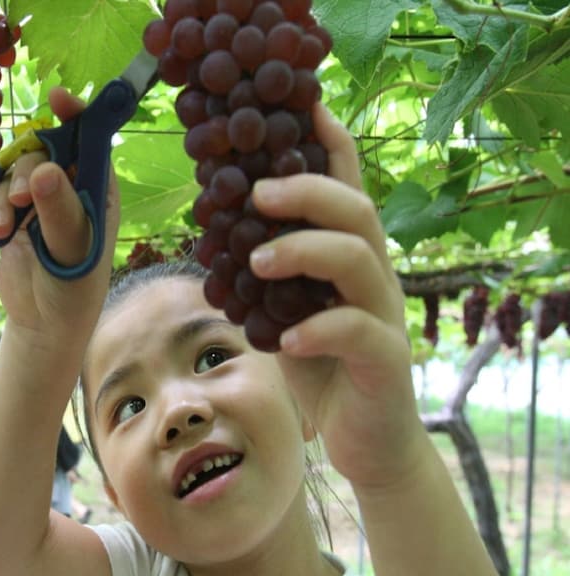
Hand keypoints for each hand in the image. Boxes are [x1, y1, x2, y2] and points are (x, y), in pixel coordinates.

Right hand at [0, 88, 120, 346]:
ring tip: (5, 226)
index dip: (77, 115)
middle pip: (46, 150)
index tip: (58, 98)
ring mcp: (41, 201)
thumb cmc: (73, 289)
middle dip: (29, 168)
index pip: (91, 140)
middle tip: (22, 198)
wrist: (43, 325)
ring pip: (17, 170)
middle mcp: (71, 189)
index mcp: (99, 190)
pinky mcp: (14, 216)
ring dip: (6, 194)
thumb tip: (45, 169)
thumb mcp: (72, 250)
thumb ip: (59, 210)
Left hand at [247, 104, 422, 492]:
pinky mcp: (386, 359)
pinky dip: (318, 330)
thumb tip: (211, 238)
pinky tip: (284, 340)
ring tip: (257, 260)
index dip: (331, 148)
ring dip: (304, 250)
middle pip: (357, 211)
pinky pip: (359, 331)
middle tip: (256, 191)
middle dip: (306, 190)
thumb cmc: (321, 372)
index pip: (347, 191)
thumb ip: (263, 280)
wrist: (366, 443)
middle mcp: (373, 277)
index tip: (304, 110)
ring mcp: (385, 316)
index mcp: (349, 260)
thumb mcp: (283, 316)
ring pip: (360, 259)